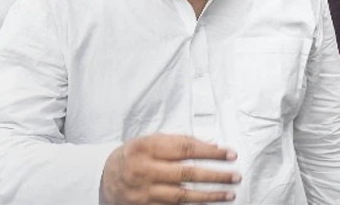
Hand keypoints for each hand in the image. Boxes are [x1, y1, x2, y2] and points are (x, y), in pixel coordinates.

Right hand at [100, 134, 240, 203]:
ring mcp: (144, 191)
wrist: (105, 178)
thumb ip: (178, 141)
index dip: (210, 152)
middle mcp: (144, 169)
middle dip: (215, 175)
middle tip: (235, 175)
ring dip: (209, 195)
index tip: (229, 154)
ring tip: (229, 194)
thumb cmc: (133, 155)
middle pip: (186, 172)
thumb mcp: (150, 141)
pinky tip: (208, 204)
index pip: (185, 148)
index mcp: (146, 147)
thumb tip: (210, 144)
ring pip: (182, 195)